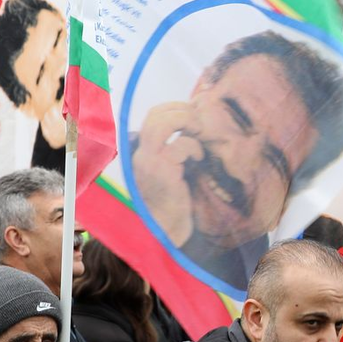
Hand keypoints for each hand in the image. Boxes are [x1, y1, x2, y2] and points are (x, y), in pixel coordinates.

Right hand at [132, 102, 203, 246]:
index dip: (175, 108)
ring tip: (200, 132)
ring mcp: (149, 161)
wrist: (165, 233)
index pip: (153, 117)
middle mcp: (141, 154)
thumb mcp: (175, 173)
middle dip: (182, 109)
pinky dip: (195, 148)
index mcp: (143, 154)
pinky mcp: (162, 169)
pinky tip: (200, 160)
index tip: (195, 114)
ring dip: (186, 121)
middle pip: (155, 113)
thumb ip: (179, 152)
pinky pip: (181, 144)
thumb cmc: (175, 206)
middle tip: (200, 121)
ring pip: (163, 122)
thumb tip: (198, 127)